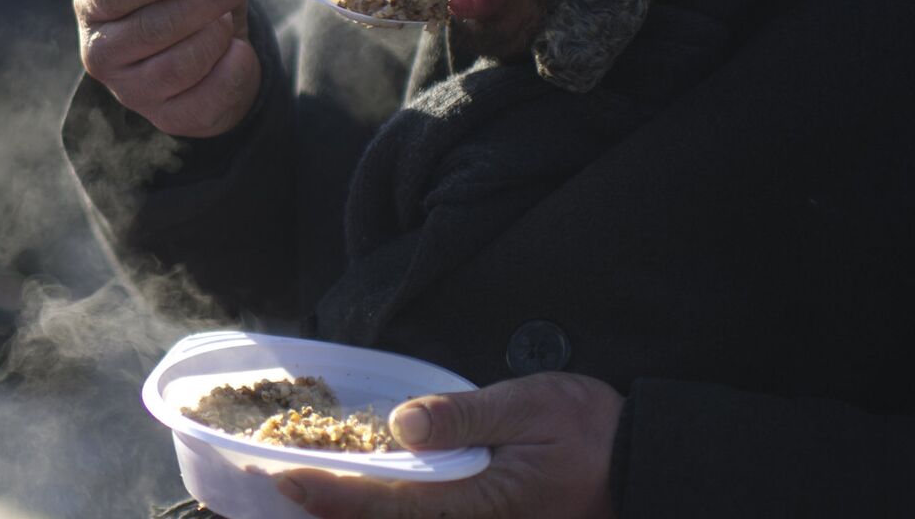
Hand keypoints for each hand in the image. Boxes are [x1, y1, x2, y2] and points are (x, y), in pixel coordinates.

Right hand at [73, 0, 258, 137]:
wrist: (217, 46)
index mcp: (93, 2)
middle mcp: (100, 51)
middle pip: (152, 27)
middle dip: (203, 3)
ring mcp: (130, 91)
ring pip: (182, 63)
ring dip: (218, 35)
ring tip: (224, 22)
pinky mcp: (166, 118)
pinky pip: (211, 93)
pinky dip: (235, 66)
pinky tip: (233, 52)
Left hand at [276, 372, 622, 518]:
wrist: (647, 468)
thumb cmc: (593, 433)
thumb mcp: (531, 406)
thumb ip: (466, 416)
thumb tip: (403, 422)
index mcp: (480, 506)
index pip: (388, 506)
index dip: (330, 495)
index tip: (282, 478)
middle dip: (324, 513)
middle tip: (267, 488)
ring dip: (347, 514)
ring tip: (296, 492)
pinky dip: (382, 511)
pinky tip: (356, 495)